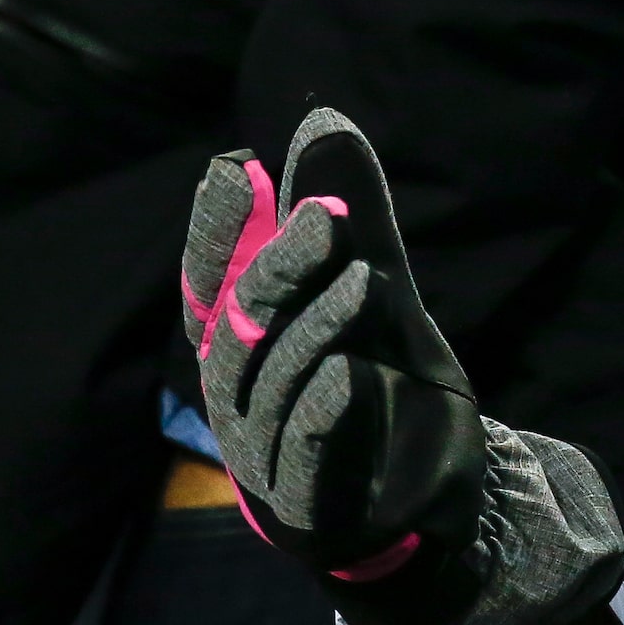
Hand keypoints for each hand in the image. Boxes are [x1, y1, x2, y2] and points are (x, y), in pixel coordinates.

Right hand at [182, 109, 488, 624]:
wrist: (415, 505)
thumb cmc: (377, 385)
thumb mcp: (376, 294)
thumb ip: (351, 216)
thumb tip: (322, 119)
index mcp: (237, 345)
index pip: (208, 281)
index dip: (215, 230)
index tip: (237, 170)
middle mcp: (235, 395)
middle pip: (241, 325)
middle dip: (280, 266)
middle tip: (328, 213)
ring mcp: (264, 453)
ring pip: (274, 382)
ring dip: (316, 328)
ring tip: (366, 279)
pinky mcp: (307, 503)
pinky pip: (305, 452)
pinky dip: (322, 411)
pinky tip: (349, 374)